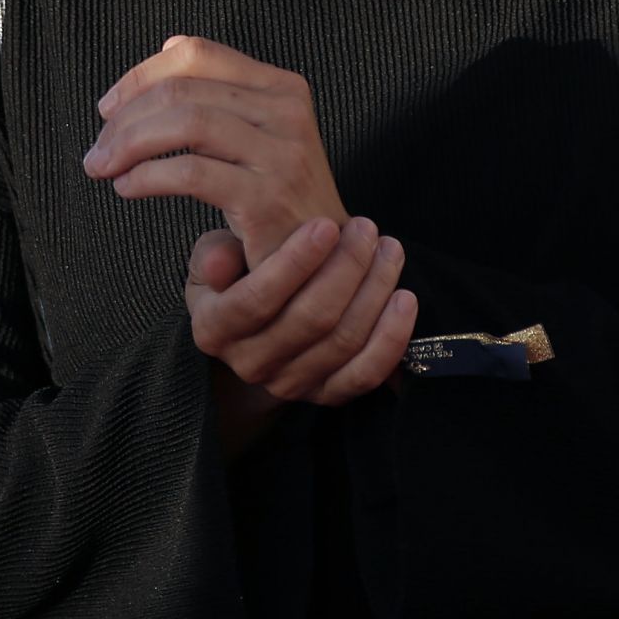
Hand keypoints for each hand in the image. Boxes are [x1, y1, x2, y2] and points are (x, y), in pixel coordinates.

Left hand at [85, 35, 349, 269]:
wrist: (323, 265)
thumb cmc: (279, 200)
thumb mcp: (258, 134)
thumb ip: (218, 92)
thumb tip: (168, 45)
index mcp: (283, 87)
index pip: (198, 55)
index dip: (142, 74)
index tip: (108, 107)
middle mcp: (288, 111)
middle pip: (184, 89)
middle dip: (126, 116)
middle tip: (97, 149)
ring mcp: (283, 154)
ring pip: (186, 124)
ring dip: (129, 144)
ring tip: (102, 168)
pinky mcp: (268, 197)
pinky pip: (190, 173)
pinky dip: (147, 176)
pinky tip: (127, 187)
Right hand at [184, 216, 416, 408]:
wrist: (259, 321)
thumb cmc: (239, 273)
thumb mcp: (214, 257)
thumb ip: (213, 253)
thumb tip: (218, 263)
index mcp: (215, 329)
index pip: (256, 300)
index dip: (295, 262)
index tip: (326, 224)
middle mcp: (250, 364)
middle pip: (310, 320)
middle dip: (347, 268)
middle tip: (366, 228)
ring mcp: (290, 384)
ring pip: (343, 342)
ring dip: (374, 291)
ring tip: (389, 250)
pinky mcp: (326, 394)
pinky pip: (366, 374)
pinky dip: (391, 338)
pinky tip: (405, 299)